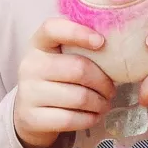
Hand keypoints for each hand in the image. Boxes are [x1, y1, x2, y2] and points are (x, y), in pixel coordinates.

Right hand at [14, 17, 113, 147]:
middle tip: (111, 90)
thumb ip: (81, 47)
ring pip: (78, 97)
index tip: (101, 42)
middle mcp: (30, 65)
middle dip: (103, 82)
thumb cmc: (55, 79)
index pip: (52, 28)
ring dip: (100, 103)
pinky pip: (70, 119)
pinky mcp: (32, 118)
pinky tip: (94, 116)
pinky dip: (89, 119)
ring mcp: (28, 93)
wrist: (29, 112)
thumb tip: (119, 46)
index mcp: (38, 44)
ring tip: (105, 104)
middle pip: (78, 69)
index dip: (78, 32)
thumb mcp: (60, 57)